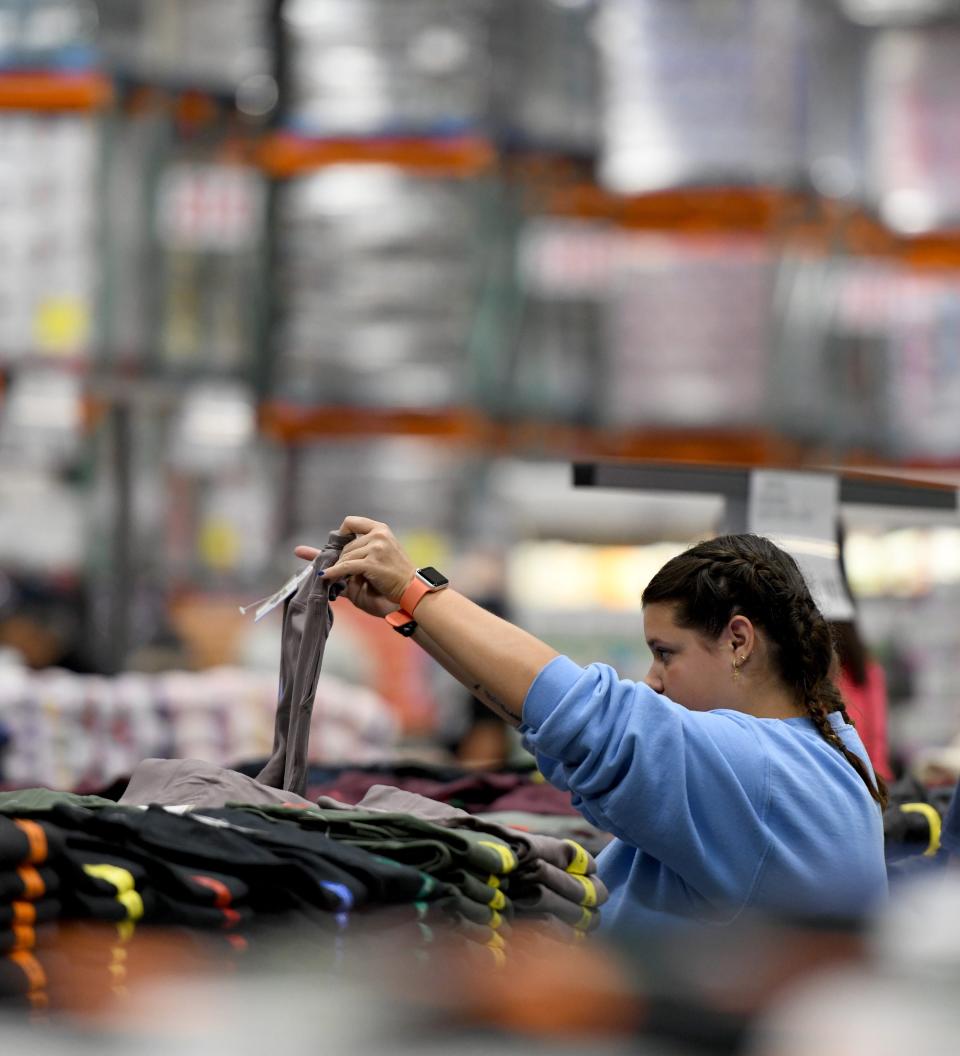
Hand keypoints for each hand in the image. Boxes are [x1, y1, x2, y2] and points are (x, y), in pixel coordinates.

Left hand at [295, 517, 416, 619]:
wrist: (411, 589)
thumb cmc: (394, 575)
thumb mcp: (378, 555)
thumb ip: (356, 550)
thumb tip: (317, 550)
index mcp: (381, 529)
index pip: (352, 522)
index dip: (341, 533)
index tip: (337, 546)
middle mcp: (379, 535)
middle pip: (346, 545)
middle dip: (341, 559)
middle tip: (338, 571)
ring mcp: (376, 548)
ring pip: (345, 557)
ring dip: (339, 569)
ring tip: (337, 578)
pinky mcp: (372, 563)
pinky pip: (345, 566)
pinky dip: (334, 573)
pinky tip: (326, 576)